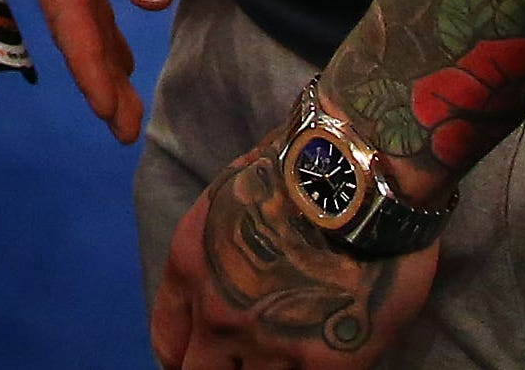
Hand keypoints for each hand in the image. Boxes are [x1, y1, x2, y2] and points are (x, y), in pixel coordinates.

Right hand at [16, 0, 183, 141]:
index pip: (68, 3)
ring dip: (92, 48)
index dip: (87, 60)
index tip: (110, 110)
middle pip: (61, 10)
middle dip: (89, 69)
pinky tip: (114, 41)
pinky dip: (94, 18)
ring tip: (120, 99)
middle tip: (121, 124)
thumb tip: (147, 4)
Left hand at [151, 133, 435, 367]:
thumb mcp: (225, 201)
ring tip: (282, 361)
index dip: (185, 357)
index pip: (169, 343)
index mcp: (189, 270)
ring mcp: (268, 345)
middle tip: (241, 364)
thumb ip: (217, 251)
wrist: (355, 183)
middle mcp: (217, 315)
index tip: (204, 358)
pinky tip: (314, 365)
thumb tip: (225, 276)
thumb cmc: (294, 173)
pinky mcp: (323, 365)